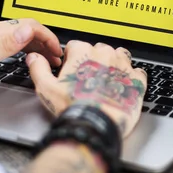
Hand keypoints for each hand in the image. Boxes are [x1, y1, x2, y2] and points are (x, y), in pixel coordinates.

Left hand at [0, 19, 61, 90]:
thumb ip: (6, 44)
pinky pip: (6, 40)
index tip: (56, 50)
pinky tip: (21, 56)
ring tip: (43, 58)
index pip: (28, 25)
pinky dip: (21, 46)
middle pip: (24, 28)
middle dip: (44, 41)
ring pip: (16, 34)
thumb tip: (28, 29)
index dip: (47, 36)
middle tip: (55, 58)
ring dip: (33, 44)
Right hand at [27, 41, 146, 137]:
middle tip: (88, 80)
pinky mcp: (137, 79)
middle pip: (99, 50)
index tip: (72, 71)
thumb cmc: (73, 108)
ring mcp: (123, 65)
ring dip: (114, 65)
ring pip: (119, 56)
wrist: (96, 126)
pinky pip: (137, 71)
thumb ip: (39, 68)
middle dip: (94, 61)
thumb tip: (34, 58)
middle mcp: (105, 54)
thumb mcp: (46, 89)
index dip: (72, 59)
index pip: (76, 46)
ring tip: (106, 81)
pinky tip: (123, 87)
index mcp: (83, 52)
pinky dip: (131, 77)